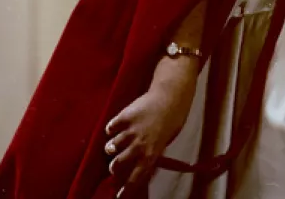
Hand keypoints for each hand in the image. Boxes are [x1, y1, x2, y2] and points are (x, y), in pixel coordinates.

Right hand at [104, 78, 194, 196]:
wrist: (171, 94)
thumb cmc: (173, 117)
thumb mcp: (167, 140)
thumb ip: (153, 152)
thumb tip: (144, 164)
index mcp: (151, 153)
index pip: (136, 178)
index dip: (126, 189)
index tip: (119, 196)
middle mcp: (139, 145)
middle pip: (117, 164)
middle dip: (114, 167)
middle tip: (115, 165)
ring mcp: (130, 130)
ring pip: (111, 147)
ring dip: (112, 148)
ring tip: (114, 145)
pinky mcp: (125, 116)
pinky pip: (111, 127)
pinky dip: (112, 128)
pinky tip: (115, 127)